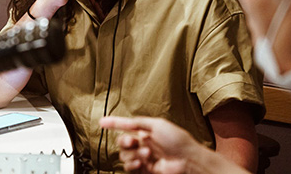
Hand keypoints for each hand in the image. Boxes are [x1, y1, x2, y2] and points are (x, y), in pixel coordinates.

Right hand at [100, 116, 248, 173]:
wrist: (188, 161)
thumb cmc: (178, 140)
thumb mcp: (157, 124)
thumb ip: (137, 122)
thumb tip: (121, 121)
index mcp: (147, 131)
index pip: (126, 126)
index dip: (114, 124)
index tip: (101, 122)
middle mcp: (143, 144)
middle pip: (122, 142)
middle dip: (125, 141)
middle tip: (133, 142)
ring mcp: (144, 158)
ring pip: (124, 155)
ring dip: (132, 154)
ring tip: (146, 154)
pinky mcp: (144, 171)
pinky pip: (129, 167)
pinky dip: (132, 164)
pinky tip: (140, 162)